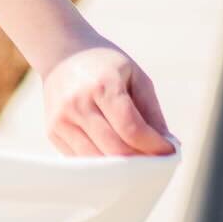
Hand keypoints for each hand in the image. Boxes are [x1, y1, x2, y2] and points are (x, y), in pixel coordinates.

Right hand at [40, 36, 178, 157]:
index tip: (170, 151)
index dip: (154, 145)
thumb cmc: (105, 65)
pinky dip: (102, 164)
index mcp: (102, 86)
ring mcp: (61, 120)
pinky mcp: (52, 131)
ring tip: (137, 160)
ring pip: (98, 161)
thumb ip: (152, 111)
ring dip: (122, 168)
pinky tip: (114, 154)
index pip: (131, 128)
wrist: (61, 52)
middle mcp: (78, 104)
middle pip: (116, 149)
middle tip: (155, 160)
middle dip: (141, 160)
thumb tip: (168, 146)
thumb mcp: (135, 76)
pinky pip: (82, 160)